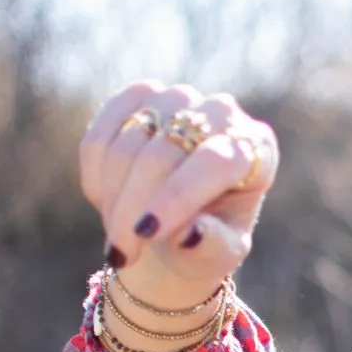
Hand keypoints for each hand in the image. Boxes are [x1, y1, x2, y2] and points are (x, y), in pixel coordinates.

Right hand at [81, 81, 276, 311]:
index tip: (145, 233)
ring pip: (127, 143)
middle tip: (123, 252)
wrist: (180, 221)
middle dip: (133, 209)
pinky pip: (99, 136)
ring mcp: (179, 98)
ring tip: (121, 234)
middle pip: (162, 154)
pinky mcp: (139, 96)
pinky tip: (107, 202)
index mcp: (256, 148)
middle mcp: (222, 113)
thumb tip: (189, 235)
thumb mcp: (218, 255)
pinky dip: (94, 176)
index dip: (176, 197)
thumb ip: (211, 246)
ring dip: (113, 197)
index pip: (214, 163)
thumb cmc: (208, 240)